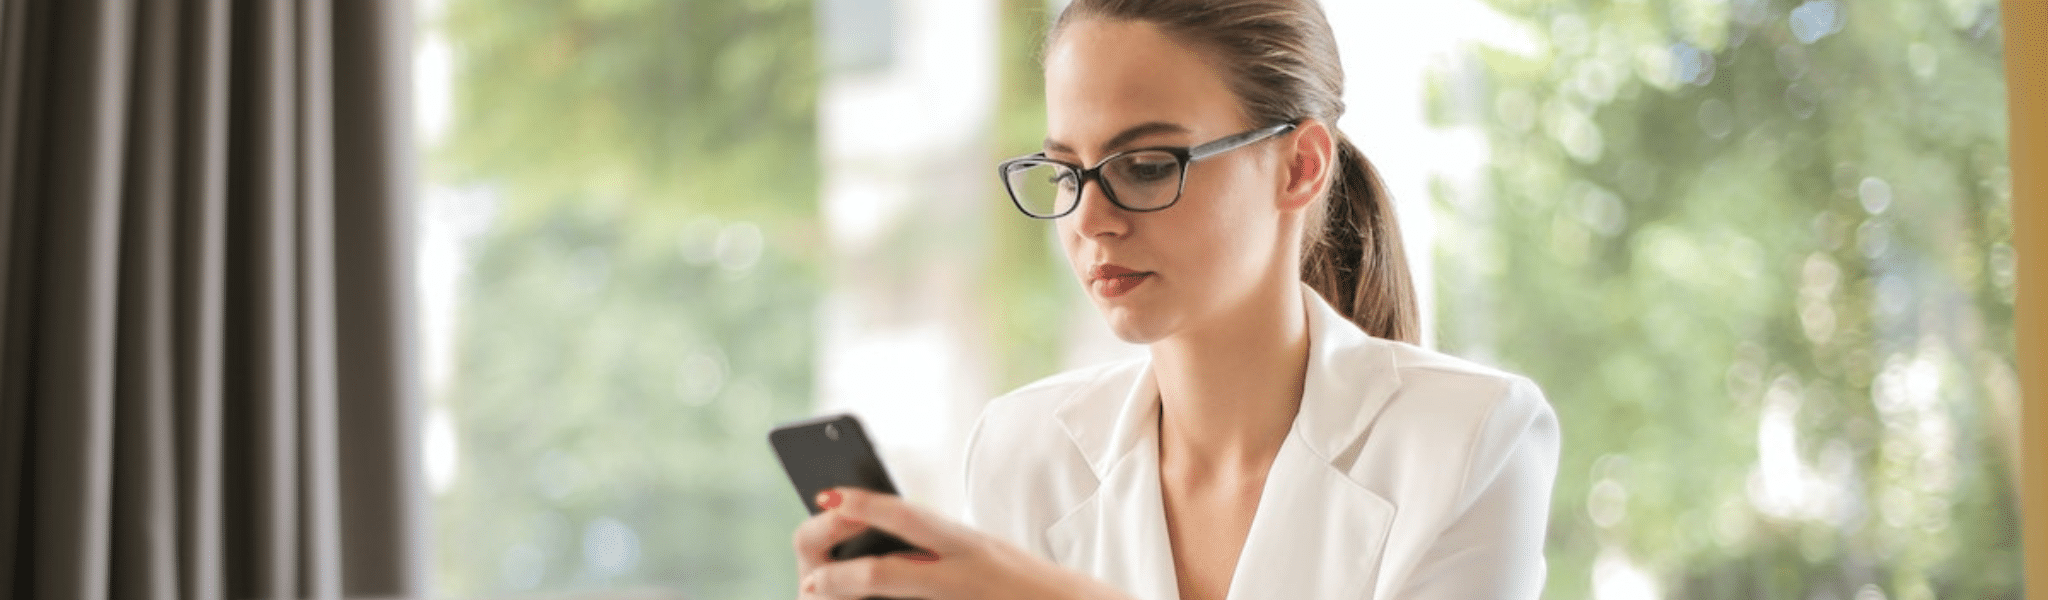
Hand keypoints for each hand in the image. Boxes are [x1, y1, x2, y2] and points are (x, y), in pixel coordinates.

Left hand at [791, 487, 1130, 599]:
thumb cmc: (1016, 578)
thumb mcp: (980, 547)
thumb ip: (933, 542)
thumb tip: (874, 532)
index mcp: (967, 543)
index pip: (906, 516)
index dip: (862, 504)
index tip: (826, 495)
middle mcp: (961, 573)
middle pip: (884, 572)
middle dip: (839, 576)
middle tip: (811, 579)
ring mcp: (958, 596)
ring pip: (891, 589)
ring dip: (848, 593)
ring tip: (819, 592)